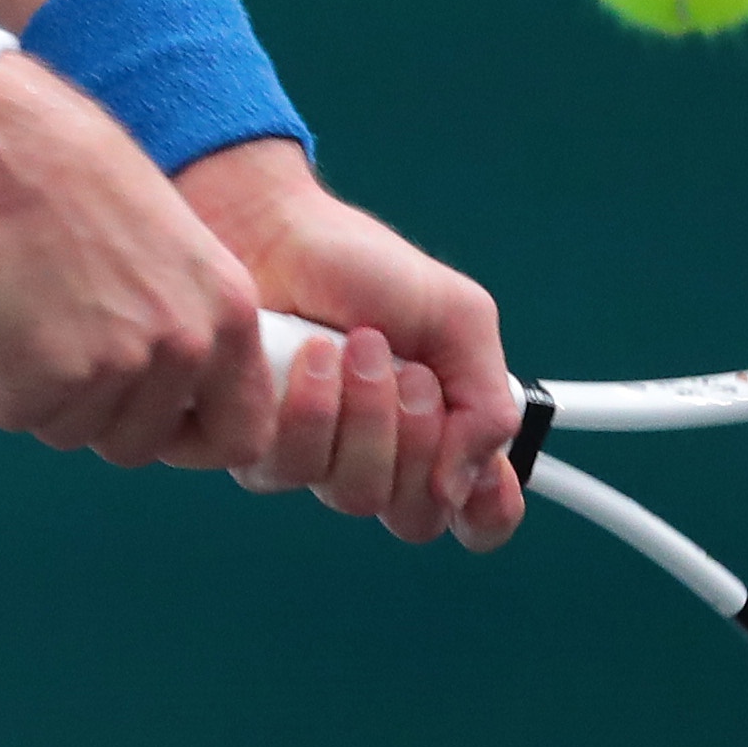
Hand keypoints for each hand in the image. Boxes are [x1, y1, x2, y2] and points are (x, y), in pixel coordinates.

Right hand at [0, 58, 279, 471]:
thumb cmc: (69, 169)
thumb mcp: (172, 241)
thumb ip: (185, 314)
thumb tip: (170, 383)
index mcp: (229, 310)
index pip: (242, 436)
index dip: (190, 441)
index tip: (150, 423)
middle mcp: (185, 343)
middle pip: (140, 442)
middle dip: (93, 412)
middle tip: (56, 351)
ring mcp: (119, 364)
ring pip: (71, 431)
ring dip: (37, 395)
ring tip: (17, 324)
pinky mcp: (49, 375)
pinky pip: (15, 415)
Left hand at [180, 139, 525, 550]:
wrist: (276, 230)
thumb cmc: (364, 266)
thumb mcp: (458, 317)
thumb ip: (488, 401)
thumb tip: (464, 485)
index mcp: (438, 431)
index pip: (474, 515)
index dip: (487, 511)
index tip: (488, 478)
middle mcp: (378, 456)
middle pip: (415, 516)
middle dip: (419, 440)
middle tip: (410, 371)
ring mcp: (317, 457)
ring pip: (354, 496)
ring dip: (365, 415)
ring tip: (357, 345)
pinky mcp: (259, 447)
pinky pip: (291, 471)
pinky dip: (311, 408)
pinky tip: (310, 355)